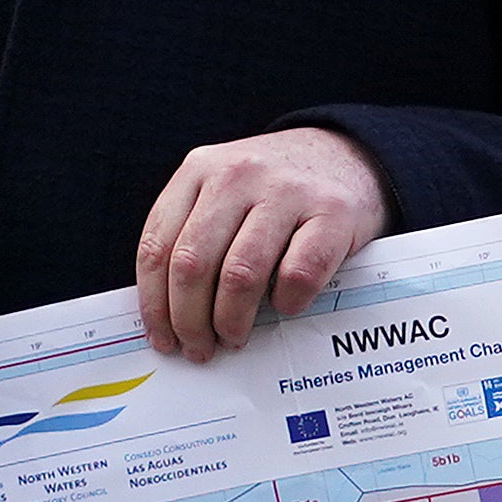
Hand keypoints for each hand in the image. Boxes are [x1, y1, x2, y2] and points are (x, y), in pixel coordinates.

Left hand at [136, 123, 388, 358]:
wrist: (347, 154)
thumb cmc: (275, 191)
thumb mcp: (224, 192)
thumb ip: (194, 233)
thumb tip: (168, 313)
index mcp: (200, 169)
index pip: (157, 245)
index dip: (154, 302)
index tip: (163, 337)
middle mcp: (239, 175)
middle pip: (193, 263)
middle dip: (189, 319)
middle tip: (199, 347)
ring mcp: (287, 191)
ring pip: (241, 274)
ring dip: (232, 320)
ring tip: (234, 337)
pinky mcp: (333, 213)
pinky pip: (298, 275)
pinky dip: (286, 302)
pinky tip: (284, 307)